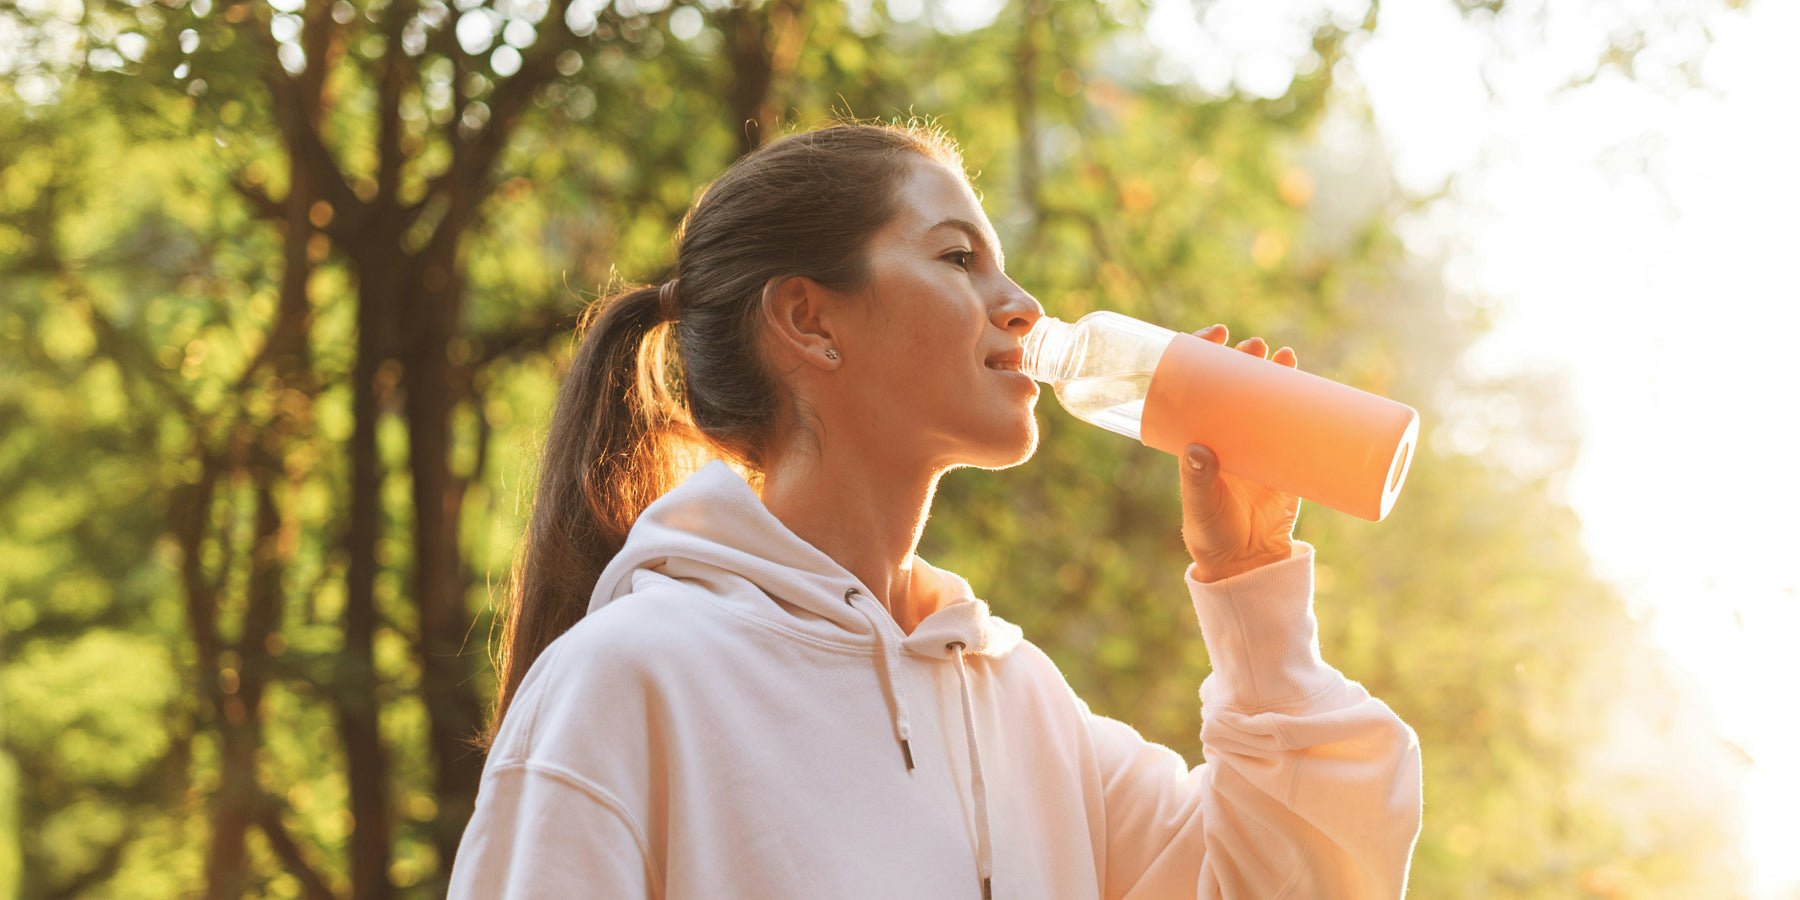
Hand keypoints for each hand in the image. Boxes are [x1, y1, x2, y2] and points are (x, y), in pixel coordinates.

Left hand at [1179, 324, 1301, 581]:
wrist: (1246, 562)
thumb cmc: (1211, 532)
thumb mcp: (1200, 504)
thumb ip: (1197, 479)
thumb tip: (1199, 448)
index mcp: (1199, 435)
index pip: (1197, 385)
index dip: (1204, 355)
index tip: (1216, 336)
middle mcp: (1228, 434)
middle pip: (1235, 384)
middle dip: (1245, 360)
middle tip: (1255, 347)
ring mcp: (1258, 445)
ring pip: (1267, 399)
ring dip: (1277, 375)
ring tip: (1285, 356)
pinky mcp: (1287, 460)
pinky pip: (1298, 427)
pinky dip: (1308, 407)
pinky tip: (1315, 387)